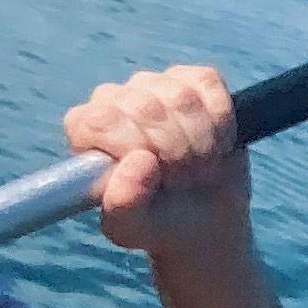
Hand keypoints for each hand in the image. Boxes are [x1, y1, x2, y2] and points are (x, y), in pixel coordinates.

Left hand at [64, 65, 250, 261]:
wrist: (204, 222)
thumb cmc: (157, 223)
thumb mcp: (132, 228)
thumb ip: (123, 203)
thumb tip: (140, 161)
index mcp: (86, 129)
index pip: (101, 120)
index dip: (133, 147)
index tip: (153, 177)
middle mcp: (114, 98)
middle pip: (144, 108)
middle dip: (173, 153)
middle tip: (180, 181)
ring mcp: (155, 83)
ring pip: (181, 98)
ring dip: (201, 145)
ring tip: (197, 170)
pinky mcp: (194, 79)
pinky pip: (209, 87)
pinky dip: (221, 124)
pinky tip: (215, 146)